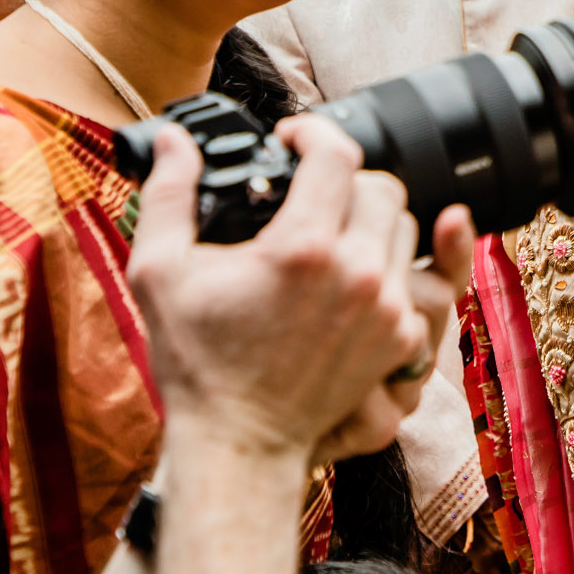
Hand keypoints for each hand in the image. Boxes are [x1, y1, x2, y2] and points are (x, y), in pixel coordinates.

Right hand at [127, 116, 476, 466]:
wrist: (238, 441)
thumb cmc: (195, 361)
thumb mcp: (159, 272)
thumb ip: (169, 195)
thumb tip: (173, 139)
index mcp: (303, 248)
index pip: (337, 154)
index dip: (314, 132)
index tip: (295, 138)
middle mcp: (358, 272)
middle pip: (380, 186)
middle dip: (344, 178)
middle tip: (308, 192)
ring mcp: (388, 307)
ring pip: (405, 226)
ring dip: (371, 219)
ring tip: (328, 232)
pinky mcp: (403, 338)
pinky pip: (414, 276)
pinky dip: (387, 267)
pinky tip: (350, 272)